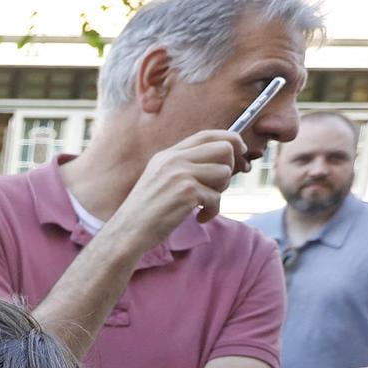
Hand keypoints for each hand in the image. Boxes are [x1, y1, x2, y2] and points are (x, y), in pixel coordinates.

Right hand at [112, 129, 244, 237]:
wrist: (127, 232)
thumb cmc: (146, 212)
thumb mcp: (161, 180)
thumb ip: (186, 167)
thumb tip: (225, 161)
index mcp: (168, 155)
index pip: (208, 135)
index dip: (231, 140)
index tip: (240, 152)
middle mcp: (174, 160)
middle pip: (224, 148)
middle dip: (229, 167)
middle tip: (218, 187)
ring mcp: (180, 175)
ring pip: (224, 172)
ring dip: (219, 192)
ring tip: (202, 204)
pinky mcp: (186, 193)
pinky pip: (217, 197)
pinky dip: (212, 211)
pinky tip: (199, 218)